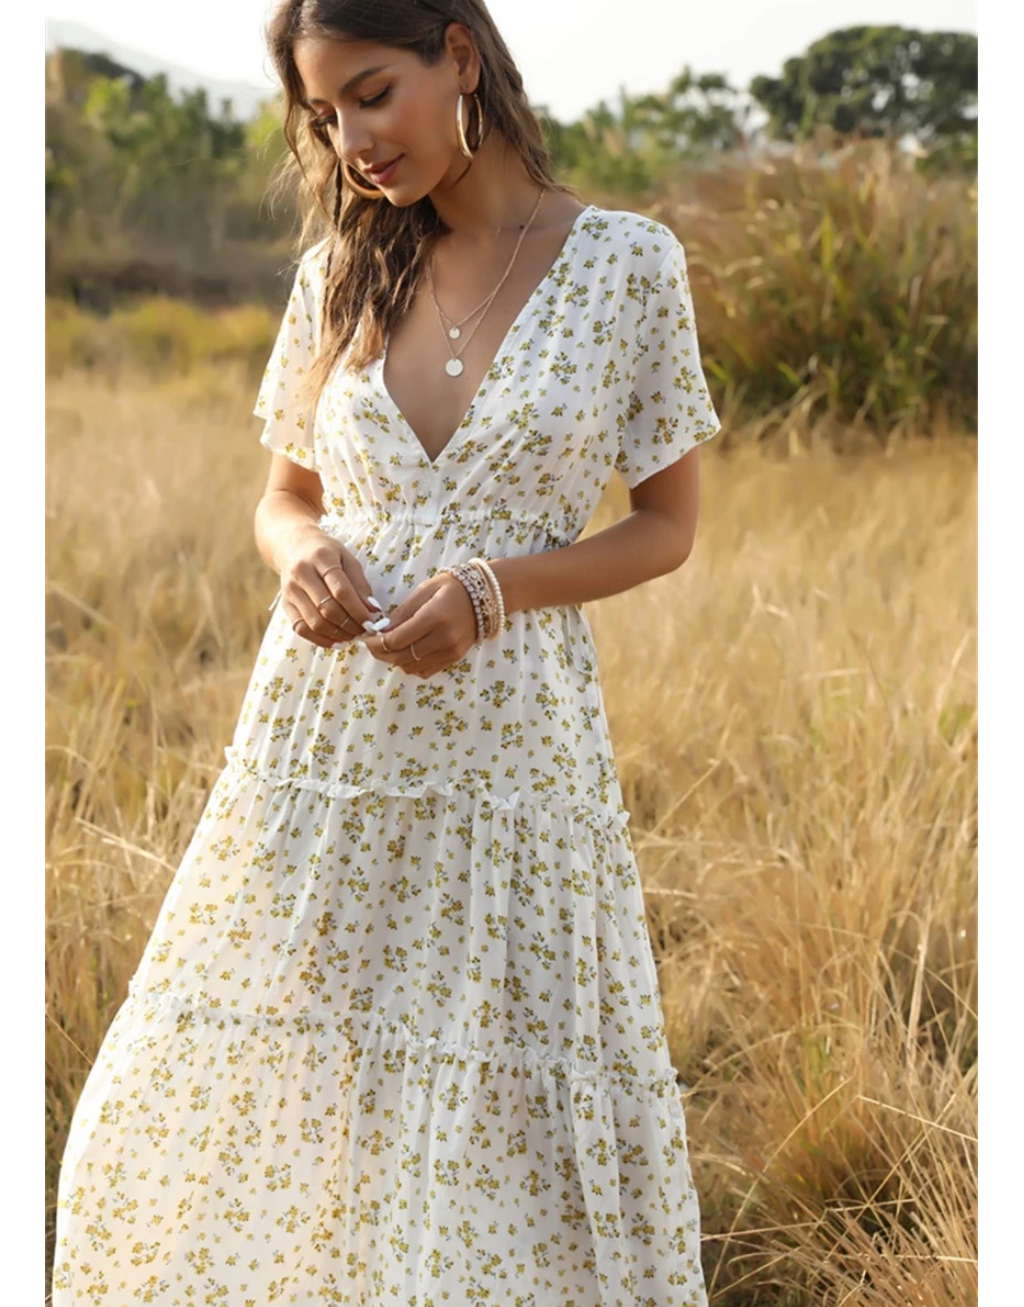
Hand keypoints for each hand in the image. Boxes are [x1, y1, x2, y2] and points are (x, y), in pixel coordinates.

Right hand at [279, 526, 388, 649]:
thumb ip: (360, 584)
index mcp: (321, 558)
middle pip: (327, 609)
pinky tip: (337, 642)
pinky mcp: (285, 604)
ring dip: (337, 634)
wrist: (293, 546)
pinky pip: (301, 628)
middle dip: (350, 625)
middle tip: (365, 631)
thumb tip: (373, 610)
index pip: (341, 590)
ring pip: (314, 622)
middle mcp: (302, 573)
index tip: (372, 621)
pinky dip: (321, 640)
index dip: (358, 610)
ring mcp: (290, 590)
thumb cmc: (326, 552)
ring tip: (354, 636)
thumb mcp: (347, 558)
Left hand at [361, 571, 478, 677]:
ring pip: (411, 667)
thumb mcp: (424, 591)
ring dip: (395, 660)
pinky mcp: (455, 658)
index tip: (366, 638)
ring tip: (389, 647)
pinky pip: (425, 671)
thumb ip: (402, 612)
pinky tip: (407, 652)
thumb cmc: (452, 588)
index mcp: (434, 617)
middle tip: (372, 645)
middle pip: (401, 657)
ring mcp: (450, 651)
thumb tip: (380, 630)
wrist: (485, 596)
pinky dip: (411, 665)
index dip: (376, 642)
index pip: (397, 640)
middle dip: (381, 653)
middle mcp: (443, 638)